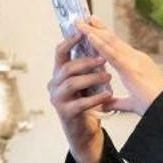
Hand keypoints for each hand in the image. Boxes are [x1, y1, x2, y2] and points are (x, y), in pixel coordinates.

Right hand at [49, 33, 112, 162]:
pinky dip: (96, 98)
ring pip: (72, 83)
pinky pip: (80, 103)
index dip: (70, 41)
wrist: (83, 131)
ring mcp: (58, 100)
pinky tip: (109, 95)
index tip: (83, 30)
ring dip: (92, 78)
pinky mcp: (66, 114)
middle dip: (86, 61)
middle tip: (103, 59)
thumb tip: (96, 39)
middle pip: (66, 67)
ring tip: (108, 76)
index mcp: (58, 74)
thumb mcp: (84, 81)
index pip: (60, 53)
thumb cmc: (86, 102)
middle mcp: (54, 85)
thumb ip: (86, 65)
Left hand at [79, 20, 162, 115]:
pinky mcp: (130, 67)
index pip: (117, 48)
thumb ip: (117, 102)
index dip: (104, 37)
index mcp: (136, 65)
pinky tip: (89, 36)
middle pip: (112, 40)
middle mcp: (135, 58)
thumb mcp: (131, 102)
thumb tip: (104, 104)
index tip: (94, 29)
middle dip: (97, 29)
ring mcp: (133, 61)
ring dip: (93, 32)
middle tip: (83, 19)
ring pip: (110, 43)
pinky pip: (112, 53)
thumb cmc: (154, 105)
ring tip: (80, 23)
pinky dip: (99, 44)